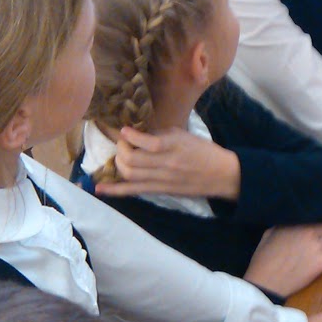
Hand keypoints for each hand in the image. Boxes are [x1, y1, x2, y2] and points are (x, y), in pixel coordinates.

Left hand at [95, 126, 240, 199]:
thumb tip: (137, 133)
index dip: (131, 136)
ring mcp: (163, 179)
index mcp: (176, 146)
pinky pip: (134, 191)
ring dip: (118, 164)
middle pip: (133, 160)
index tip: (125, 130)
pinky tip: (100, 188)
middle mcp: (167, 164)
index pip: (149, 143)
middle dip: (121, 149)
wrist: (221, 175)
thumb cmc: (204, 151)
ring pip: (130, 174)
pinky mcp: (160, 190)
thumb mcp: (184, 136)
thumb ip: (161, 135)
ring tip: (120, 156)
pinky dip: (115, 190)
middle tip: (123, 143)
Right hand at [246, 224, 321, 297]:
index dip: (317, 227)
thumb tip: (294, 222)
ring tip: (316, 253)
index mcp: (297, 225)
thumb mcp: (269, 234)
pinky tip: (320, 261)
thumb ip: (284, 225)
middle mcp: (310, 233)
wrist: (266, 282)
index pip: (320, 219)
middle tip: (314, 243)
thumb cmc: (263, 259)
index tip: (313, 233)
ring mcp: (317, 248)